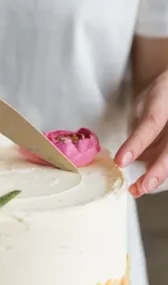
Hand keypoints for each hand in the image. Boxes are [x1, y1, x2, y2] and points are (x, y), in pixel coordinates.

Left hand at [116, 71, 167, 196]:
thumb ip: (139, 128)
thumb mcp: (145, 104)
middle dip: (157, 171)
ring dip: (159, 175)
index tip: (120, 162)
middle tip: (141, 188)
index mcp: (164, 103)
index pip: (151, 125)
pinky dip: (161, 171)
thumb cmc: (160, 97)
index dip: (136, 145)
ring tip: (140, 188)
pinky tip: (149, 181)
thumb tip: (124, 156)